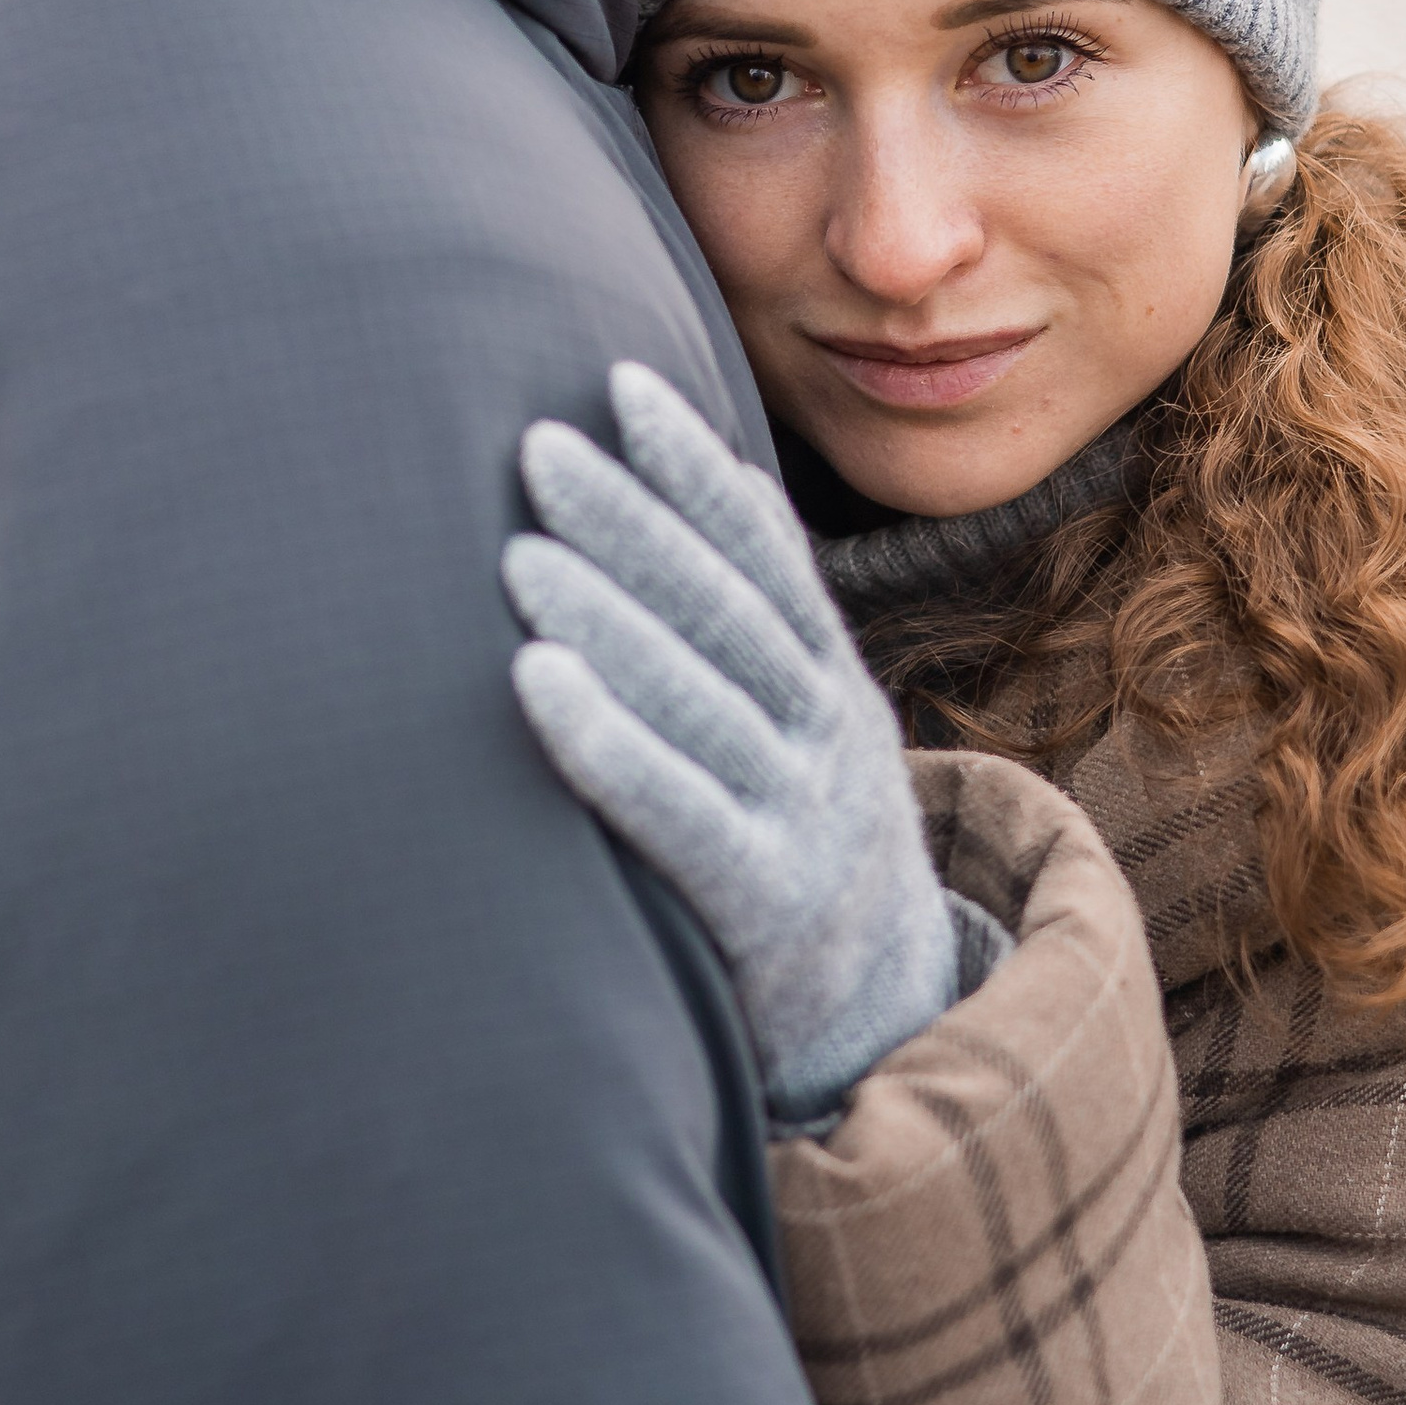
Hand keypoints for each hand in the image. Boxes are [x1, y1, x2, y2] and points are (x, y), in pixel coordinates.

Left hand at [504, 365, 988, 1123]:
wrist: (886, 1021)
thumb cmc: (798, 852)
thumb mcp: (804, 737)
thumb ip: (757, 640)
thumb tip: (703, 497)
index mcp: (829, 681)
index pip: (763, 550)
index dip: (695, 466)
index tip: (621, 383)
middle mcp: (825, 733)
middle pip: (723, 608)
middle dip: (630, 519)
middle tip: (537, 448)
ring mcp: (803, 815)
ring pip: (701, 695)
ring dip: (608, 617)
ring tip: (519, 555)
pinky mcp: (764, 901)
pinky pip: (680, 810)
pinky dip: (606, 741)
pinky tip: (533, 682)